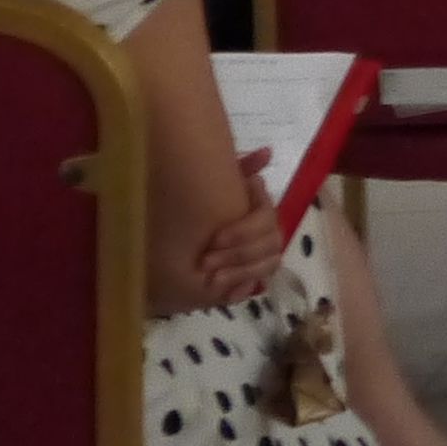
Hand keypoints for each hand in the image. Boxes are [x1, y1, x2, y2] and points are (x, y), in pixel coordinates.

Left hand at [195, 150, 285, 302]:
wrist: (176, 243)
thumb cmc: (200, 206)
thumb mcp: (215, 184)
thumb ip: (241, 169)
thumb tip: (267, 152)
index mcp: (260, 209)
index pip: (267, 219)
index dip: (244, 230)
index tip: (214, 239)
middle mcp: (268, 231)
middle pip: (270, 243)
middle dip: (239, 254)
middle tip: (205, 263)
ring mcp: (262, 255)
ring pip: (269, 264)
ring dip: (242, 272)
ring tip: (212, 281)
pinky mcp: (250, 277)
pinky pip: (259, 284)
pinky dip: (244, 288)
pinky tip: (226, 294)